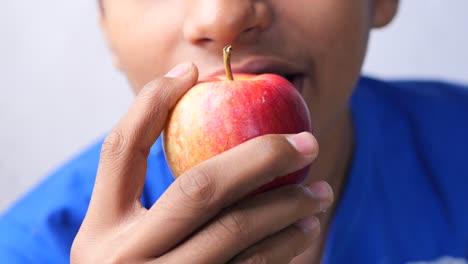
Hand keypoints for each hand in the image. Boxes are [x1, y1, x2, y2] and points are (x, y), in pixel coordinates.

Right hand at [71, 62, 332, 263]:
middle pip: (200, 189)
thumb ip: (145, 204)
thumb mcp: (122, 245)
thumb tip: (201, 136)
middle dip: (262, 156)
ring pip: (236, 232)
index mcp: (99, 232)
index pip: (120, 151)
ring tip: (318, 193)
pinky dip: (285, 247)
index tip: (191, 72)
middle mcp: (124, 260)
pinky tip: (305, 232)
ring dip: (288, 206)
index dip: (151, 104)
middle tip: (306, 142)